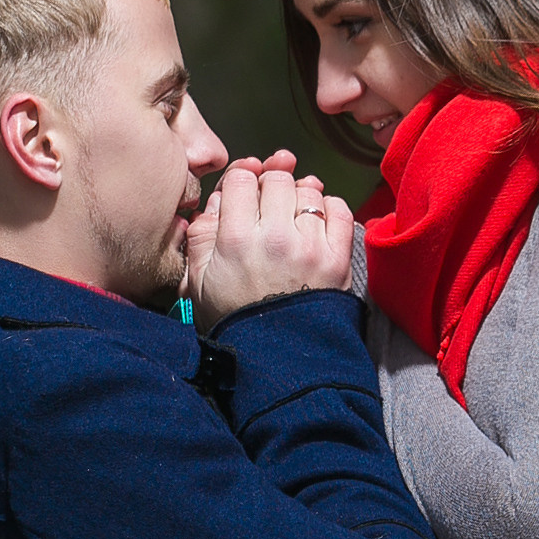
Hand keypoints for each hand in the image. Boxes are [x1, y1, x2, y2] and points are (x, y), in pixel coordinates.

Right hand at [186, 160, 352, 328]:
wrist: (277, 358)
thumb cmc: (236, 319)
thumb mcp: (199, 281)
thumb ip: (201, 236)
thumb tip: (214, 202)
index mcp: (235, 240)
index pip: (241, 180)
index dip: (241, 183)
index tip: (245, 196)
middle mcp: (275, 237)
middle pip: (277, 180)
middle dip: (271, 187)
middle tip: (268, 208)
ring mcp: (310, 246)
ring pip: (308, 191)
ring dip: (300, 198)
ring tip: (292, 218)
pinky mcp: (337, 258)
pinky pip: (339, 210)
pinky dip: (329, 209)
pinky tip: (316, 223)